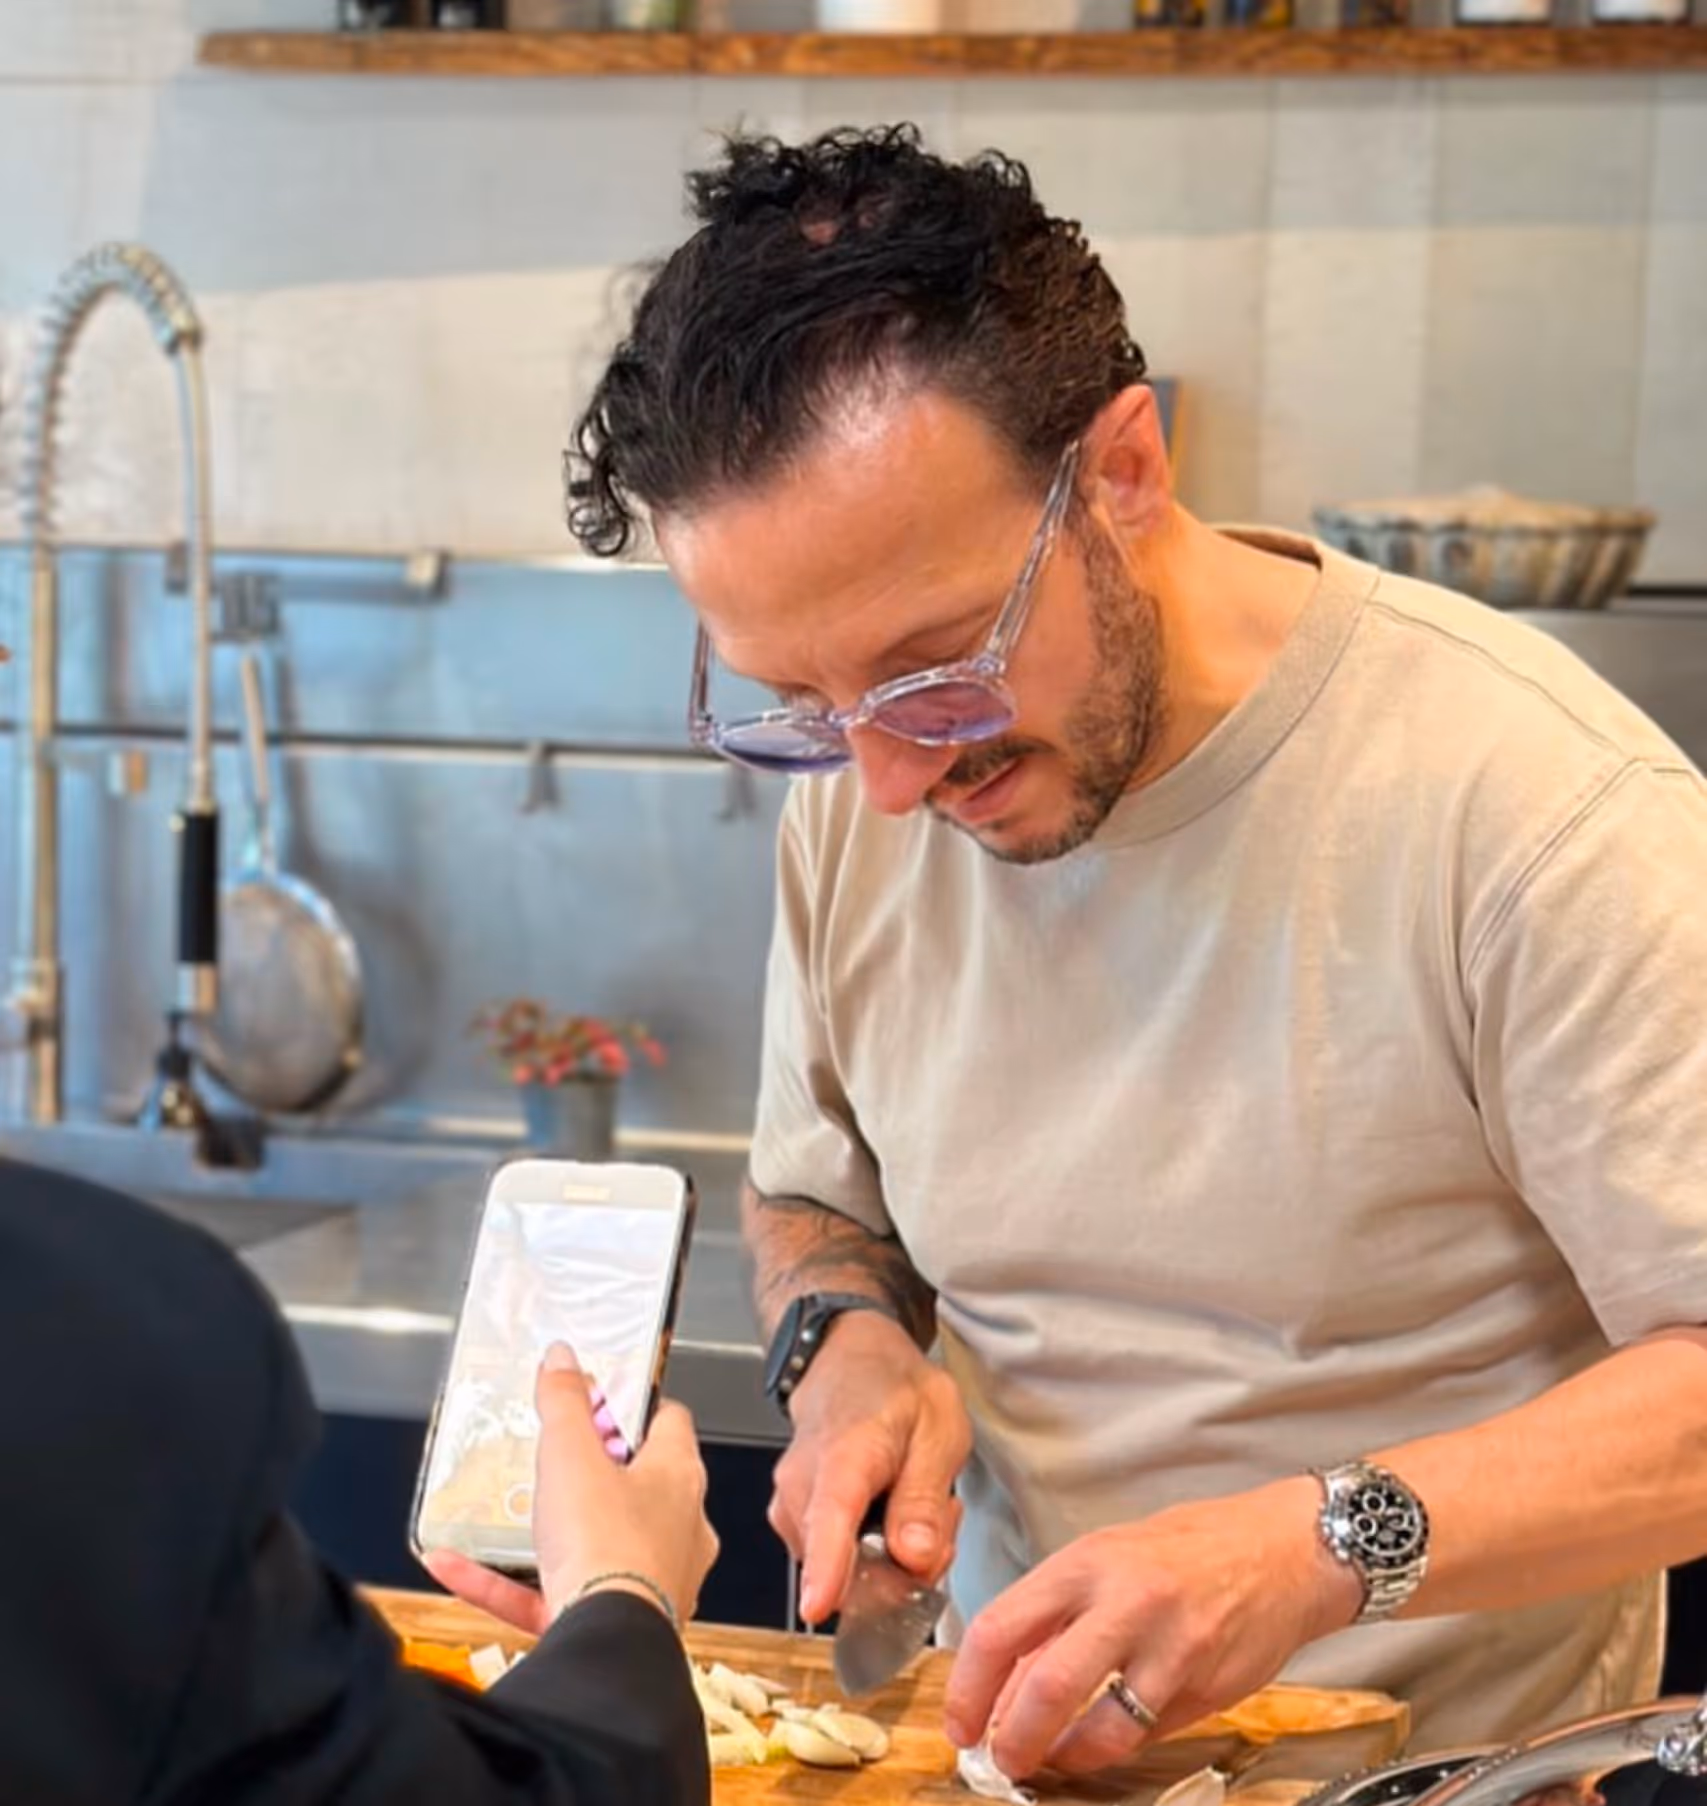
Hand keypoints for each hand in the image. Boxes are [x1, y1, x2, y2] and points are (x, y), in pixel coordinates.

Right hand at [425, 1343, 719, 1633]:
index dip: (632, 1407)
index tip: (596, 1401)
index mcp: (679, 1477)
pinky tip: (454, 1566)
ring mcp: (649, 1581)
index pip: (668, 1423)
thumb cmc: (606, 1544)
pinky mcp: (611, 1623)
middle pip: (634, 1484)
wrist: (606, 1643)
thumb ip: (564, 1402)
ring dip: (545, 1530)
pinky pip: (552, 1594)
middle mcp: (677, 1529)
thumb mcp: (571, 1454)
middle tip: (549, 1458)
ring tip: (500, 1513)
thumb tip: (564, 1358)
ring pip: (593, 1545)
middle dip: (590, 1473)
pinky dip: (506, 1581)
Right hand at [769, 1309, 972, 1623]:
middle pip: (848, 1565)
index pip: (830, 1516)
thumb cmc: (895, 1390)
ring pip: (846, 1571)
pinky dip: (872, 1553)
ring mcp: (790, 1506)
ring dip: (892, 1559)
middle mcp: (802, 1485)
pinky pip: (836, 1562)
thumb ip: (925, 1495)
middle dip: (904, 1567)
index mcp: (843, 1454)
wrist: (849, 1362)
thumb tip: (915, 1559)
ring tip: (917, 1504)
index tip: (817, 1608)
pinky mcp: (791, 1522)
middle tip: (942, 1517)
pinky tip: (891, 1515)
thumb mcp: (937, 1427)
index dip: (826, 1567)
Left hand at [943, 1478, 1362, 1780]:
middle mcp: (1124, 1601)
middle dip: (1012, 1738)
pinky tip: (1097, 1747)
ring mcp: (1168, 1646)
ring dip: (1064, 1756)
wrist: (1281, 1550)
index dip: (968, 1687)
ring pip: (1101, 1726)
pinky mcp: (1203, 1686)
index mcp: (1085, 1562)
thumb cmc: (1187, 1550)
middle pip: (1045, 1686)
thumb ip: (1056, 1617)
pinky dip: (1111, 1750)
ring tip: (1049, 1760)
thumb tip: (1002, 1689)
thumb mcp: (1107, 1558)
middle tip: (999, 1760)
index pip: (1001, 1627)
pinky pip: (1145, 1732)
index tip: (959, 1722)